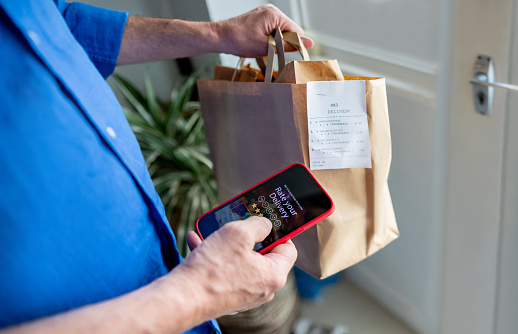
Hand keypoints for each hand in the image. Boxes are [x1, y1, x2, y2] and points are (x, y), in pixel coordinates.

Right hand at [176, 216, 296, 316]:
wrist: (182, 298)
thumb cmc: (213, 268)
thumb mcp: (238, 233)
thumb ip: (258, 224)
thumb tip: (265, 224)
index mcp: (274, 275)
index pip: (288, 248)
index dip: (280, 231)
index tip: (268, 220)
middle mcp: (262, 289)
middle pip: (263, 254)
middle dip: (247, 235)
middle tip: (238, 222)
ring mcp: (244, 294)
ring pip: (240, 260)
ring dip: (225, 242)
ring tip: (212, 228)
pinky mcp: (226, 296)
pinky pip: (225, 270)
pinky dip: (214, 255)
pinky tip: (197, 240)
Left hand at [212, 4, 313, 57]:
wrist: (221, 37)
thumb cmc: (239, 40)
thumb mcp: (267, 47)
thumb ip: (289, 45)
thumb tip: (309, 44)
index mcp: (275, 14)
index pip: (296, 31)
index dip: (294, 44)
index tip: (286, 54)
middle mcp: (271, 10)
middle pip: (290, 30)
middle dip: (283, 42)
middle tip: (269, 50)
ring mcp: (266, 13)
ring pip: (281, 30)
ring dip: (276, 41)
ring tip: (263, 46)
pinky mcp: (261, 17)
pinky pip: (273, 29)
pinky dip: (270, 38)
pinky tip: (260, 42)